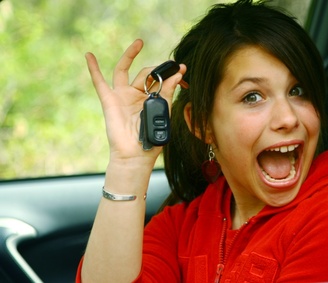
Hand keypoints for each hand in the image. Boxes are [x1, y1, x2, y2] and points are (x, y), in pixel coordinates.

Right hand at [85, 39, 185, 165]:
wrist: (136, 155)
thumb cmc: (151, 139)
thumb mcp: (164, 113)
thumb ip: (168, 94)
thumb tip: (177, 75)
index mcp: (149, 99)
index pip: (158, 80)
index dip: (170, 74)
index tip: (182, 68)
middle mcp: (135, 95)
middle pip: (144, 74)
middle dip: (156, 70)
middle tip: (168, 67)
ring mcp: (121, 96)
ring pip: (124, 70)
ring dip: (130, 55)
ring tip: (139, 43)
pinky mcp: (109, 100)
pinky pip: (99, 82)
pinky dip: (93, 68)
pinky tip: (89, 55)